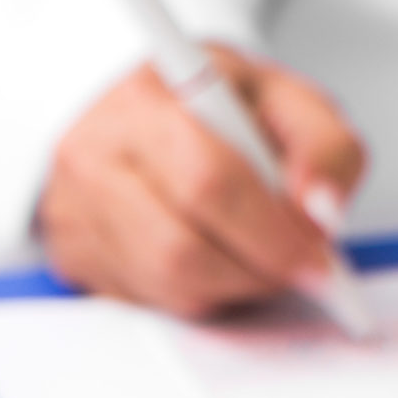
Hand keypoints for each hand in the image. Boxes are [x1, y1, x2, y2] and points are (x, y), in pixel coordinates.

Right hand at [38, 46, 368, 317]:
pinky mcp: (71, 252)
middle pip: (181, 248)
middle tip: (299, 267)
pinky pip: (146, 300)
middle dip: (257, 270)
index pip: (209, 182)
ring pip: (165, 284)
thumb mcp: (286, 97)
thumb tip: (322, 209)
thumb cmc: (216, 102)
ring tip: (260, 256)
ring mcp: (73, 207)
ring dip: (232, 286)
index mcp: (149, 97)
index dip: (271, 232)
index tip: (316, 257)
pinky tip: (217, 256)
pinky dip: (198, 292)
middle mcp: (95, 152)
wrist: (146, 104)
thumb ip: (325, 145)